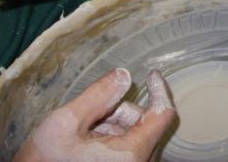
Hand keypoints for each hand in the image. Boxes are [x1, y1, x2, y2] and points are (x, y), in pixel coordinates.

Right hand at [15, 68, 173, 161]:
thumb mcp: (65, 123)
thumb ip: (97, 96)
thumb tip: (124, 75)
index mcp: (131, 154)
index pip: (162, 114)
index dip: (159, 90)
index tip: (151, 74)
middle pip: (143, 124)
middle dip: (119, 112)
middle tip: (88, 116)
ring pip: (133, 136)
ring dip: (111, 126)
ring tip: (81, 135)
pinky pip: (125, 149)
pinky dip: (109, 140)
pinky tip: (84, 144)